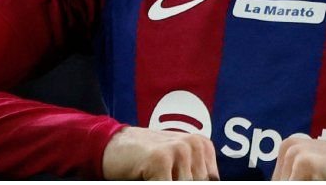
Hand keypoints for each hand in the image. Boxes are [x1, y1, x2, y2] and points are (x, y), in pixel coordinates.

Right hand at [102, 126, 218, 179]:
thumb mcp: (178, 163)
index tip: (174, 177)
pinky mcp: (161, 160)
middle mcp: (195, 144)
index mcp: (203, 146)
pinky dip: (155, 184)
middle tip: (163, 176)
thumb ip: (192, 173)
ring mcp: (179, 150)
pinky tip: (147, 178)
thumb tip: (210, 182)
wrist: (113, 144)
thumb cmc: (146, 158)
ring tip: (154, 176)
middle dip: (179, 183)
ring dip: (166, 182)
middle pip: (197, 183)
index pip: (212, 180)